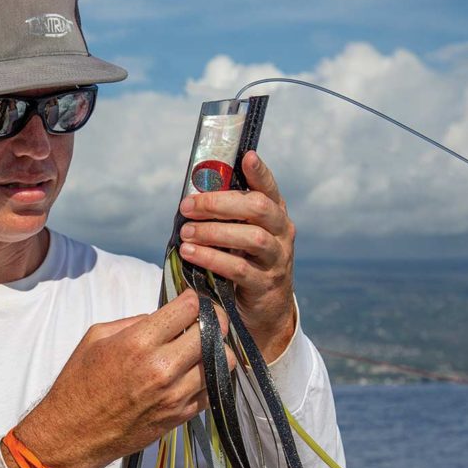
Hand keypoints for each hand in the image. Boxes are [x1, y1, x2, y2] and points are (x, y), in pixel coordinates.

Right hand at [11, 289, 234, 467]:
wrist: (74, 434)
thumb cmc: (79, 384)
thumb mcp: (95, 338)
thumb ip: (132, 322)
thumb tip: (161, 318)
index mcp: (138, 343)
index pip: (188, 309)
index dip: (193, 299)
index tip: (191, 301)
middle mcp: (161, 368)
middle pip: (211, 331)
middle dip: (212, 319)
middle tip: (205, 319)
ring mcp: (175, 394)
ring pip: (223, 360)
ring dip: (216, 349)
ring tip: (202, 347)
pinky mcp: (181, 415)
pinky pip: (213, 389)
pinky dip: (210, 376)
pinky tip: (196, 371)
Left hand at [177, 150, 295, 360]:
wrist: (265, 311)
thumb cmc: (245, 263)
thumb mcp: (240, 237)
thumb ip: (227, 217)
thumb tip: (191, 197)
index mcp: (275, 215)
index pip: (269, 188)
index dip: (260, 172)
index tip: (246, 157)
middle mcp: (281, 233)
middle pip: (257, 208)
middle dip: (219, 203)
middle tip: (187, 206)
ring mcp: (277, 259)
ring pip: (251, 238)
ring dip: (213, 232)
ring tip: (186, 233)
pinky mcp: (265, 284)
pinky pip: (239, 268)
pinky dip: (212, 259)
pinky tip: (191, 254)